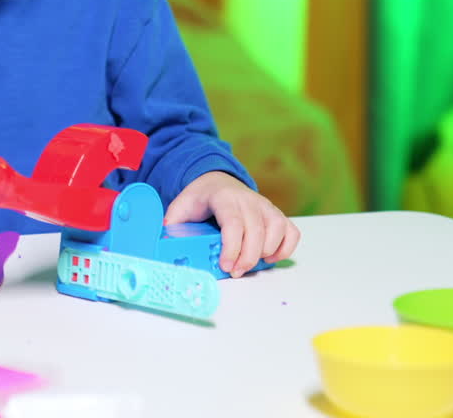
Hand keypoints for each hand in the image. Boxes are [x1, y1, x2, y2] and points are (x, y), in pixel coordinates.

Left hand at [163, 171, 300, 277]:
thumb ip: (172, 223)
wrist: (217, 181)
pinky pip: (291, 232)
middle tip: (235, 272)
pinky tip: (269, 258)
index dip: (231, 246)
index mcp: (224, 197)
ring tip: (250, 264)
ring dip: (267, 252)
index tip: (226, 265)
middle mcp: (249, 199)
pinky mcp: (277, 215)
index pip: (232, 221)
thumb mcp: (181, 206)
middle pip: (256, 229)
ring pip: (277, 229)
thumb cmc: (200, 199)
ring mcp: (266, 206)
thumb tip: (161, 243)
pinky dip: (285, 248)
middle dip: (247, 256)